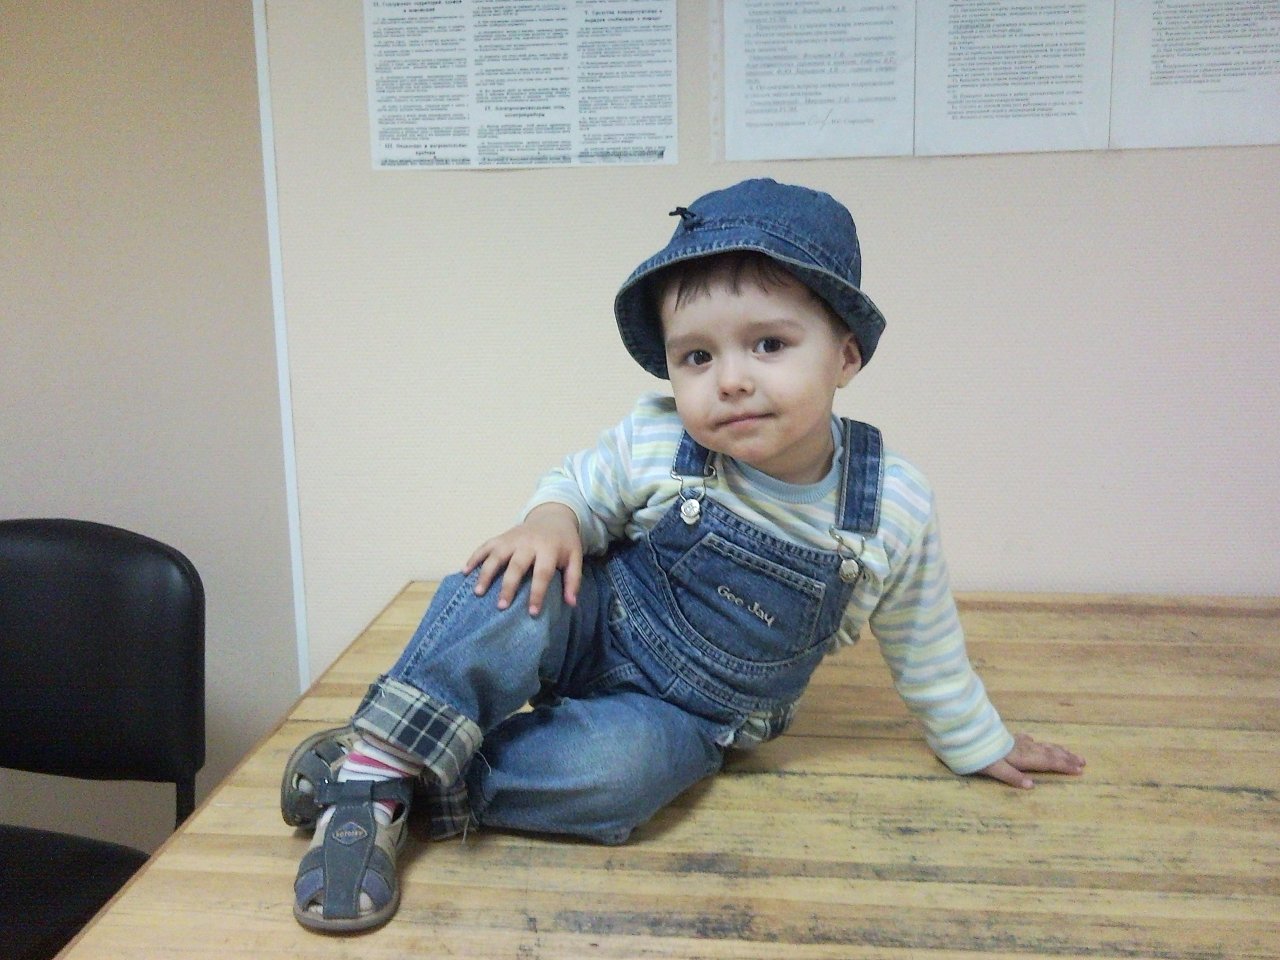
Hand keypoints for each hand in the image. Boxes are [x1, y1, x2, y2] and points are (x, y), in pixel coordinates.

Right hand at [462, 503, 582, 615]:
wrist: (552, 516)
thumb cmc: (563, 543)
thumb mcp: (575, 558)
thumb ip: (574, 580)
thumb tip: (571, 604)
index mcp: (548, 548)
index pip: (542, 573)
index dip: (537, 593)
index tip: (532, 613)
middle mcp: (528, 542)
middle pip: (516, 565)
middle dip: (508, 586)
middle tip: (501, 606)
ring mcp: (512, 538)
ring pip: (496, 555)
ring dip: (486, 573)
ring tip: (478, 592)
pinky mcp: (501, 537)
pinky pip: (485, 546)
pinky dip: (474, 557)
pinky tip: (464, 572)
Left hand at [978, 732, 1085, 788]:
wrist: (967, 733)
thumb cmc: (979, 754)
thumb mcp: (994, 769)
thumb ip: (1012, 777)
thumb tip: (1031, 786)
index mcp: (1022, 757)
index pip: (1047, 762)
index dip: (1063, 766)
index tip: (1080, 770)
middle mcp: (1023, 748)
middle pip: (1048, 753)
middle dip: (1066, 757)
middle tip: (1083, 761)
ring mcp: (1016, 742)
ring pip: (1040, 745)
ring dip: (1056, 750)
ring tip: (1068, 752)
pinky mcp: (1007, 739)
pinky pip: (1027, 741)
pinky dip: (1035, 742)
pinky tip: (1034, 741)